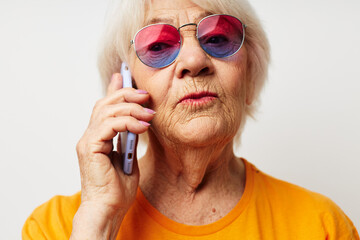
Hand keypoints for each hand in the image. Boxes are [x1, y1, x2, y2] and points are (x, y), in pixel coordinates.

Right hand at [70, 73, 154, 239]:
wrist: (109, 209)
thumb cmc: (118, 188)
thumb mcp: (129, 156)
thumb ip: (129, 137)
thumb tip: (138, 122)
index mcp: (98, 137)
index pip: (105, 106)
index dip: (115, 89)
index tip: (126, 77)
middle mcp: (90, 136)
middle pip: (105, 103)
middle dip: (127, 94)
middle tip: (146, 96)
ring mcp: (88, 141)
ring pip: (106, 110)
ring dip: (131, 108)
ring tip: (149, 114)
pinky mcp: (90, 147)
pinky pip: (108, 125)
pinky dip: (127, 121)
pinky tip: (142, 127)